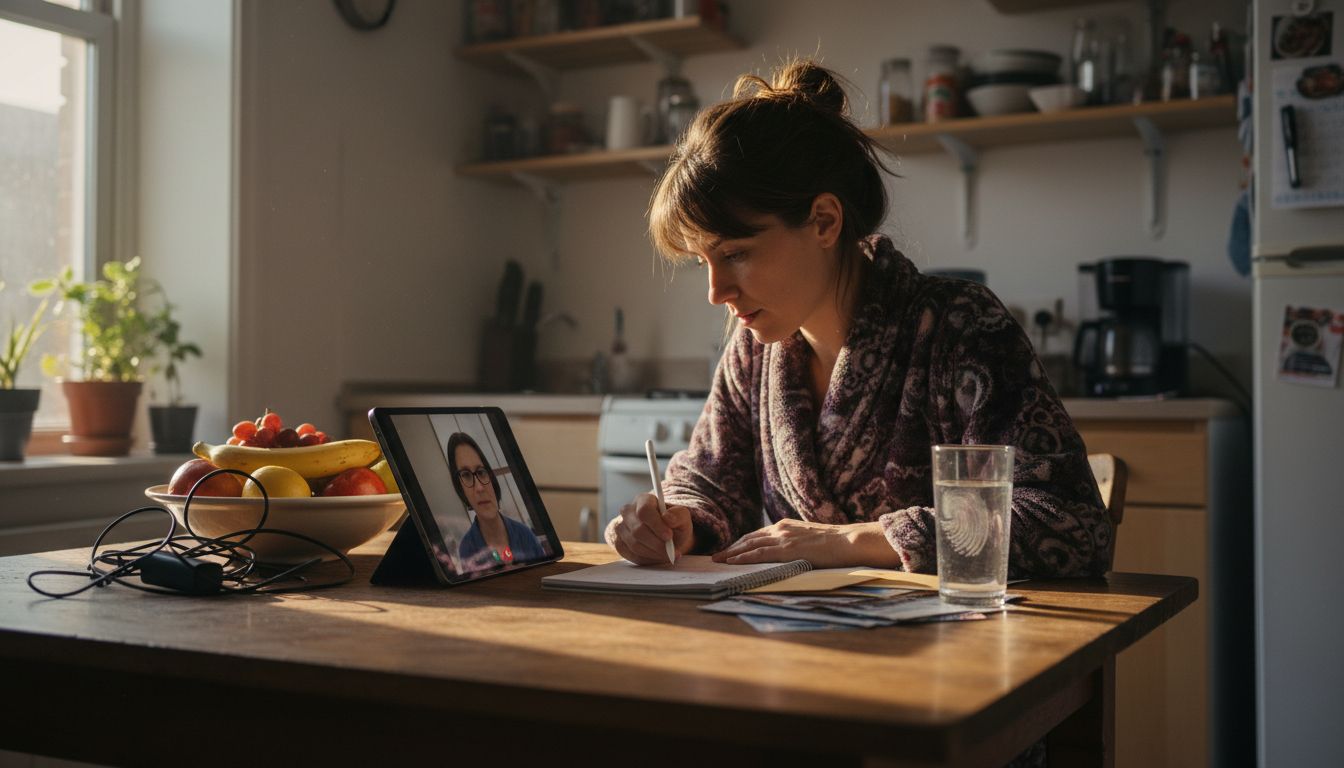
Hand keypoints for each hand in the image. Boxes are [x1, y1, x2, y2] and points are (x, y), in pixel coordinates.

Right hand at [606, 493, 694, 565]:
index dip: (656, 525)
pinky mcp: (619, 543)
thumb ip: (678, 515)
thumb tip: (668, 518)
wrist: (667, 536)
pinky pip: (631, 555)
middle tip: (672, 551)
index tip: (669, 536)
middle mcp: (628, 512)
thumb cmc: (674, 524)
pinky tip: (658, 557)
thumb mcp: (682, 517)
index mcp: (643, 500)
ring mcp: (621, 528)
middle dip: (657, 544)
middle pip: (638, 530)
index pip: (644, 511)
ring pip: (634, 544)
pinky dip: (647, 559)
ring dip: (654, 553)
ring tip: (669, 555)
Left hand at [712, 519, 899, 568]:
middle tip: (717, 556)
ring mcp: (783, 538)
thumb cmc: (834, 544)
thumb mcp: (809, 540)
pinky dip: (743, 558)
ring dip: (732, 553)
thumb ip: (795, 544)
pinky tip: (732, 562)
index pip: (757, 535)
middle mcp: (781, 528)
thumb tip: (788, 556)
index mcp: (786, 526)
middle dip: (732, 547)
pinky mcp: (787, 549)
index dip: (741, 543)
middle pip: (749, 538)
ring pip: (749, 545)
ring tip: (718, 561)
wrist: (848, 541)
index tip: (730, 550)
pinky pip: (759, 553)